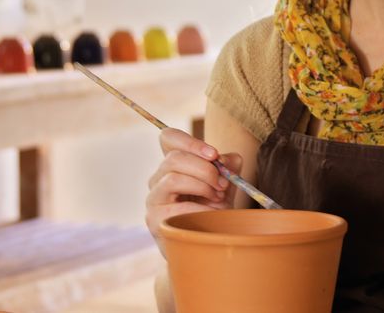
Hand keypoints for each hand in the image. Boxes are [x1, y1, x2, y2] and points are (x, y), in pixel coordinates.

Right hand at [145, 127, 242, 251]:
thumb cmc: (213, 212)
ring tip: (217, 199)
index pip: (168, 138)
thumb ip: (228, 169)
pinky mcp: (154, 219)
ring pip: (174, 178)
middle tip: (223, 183)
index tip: (214, 154)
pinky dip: (199, 209)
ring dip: (202, 187)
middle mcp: (158, 178)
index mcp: (173, 165)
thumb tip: (230, 158)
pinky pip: (177, 206)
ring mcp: (153, 199)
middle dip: (205, 169)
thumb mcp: (225, 187)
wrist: (205, 245)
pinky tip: (209, 215)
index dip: (191, 141)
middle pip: (174, 158)